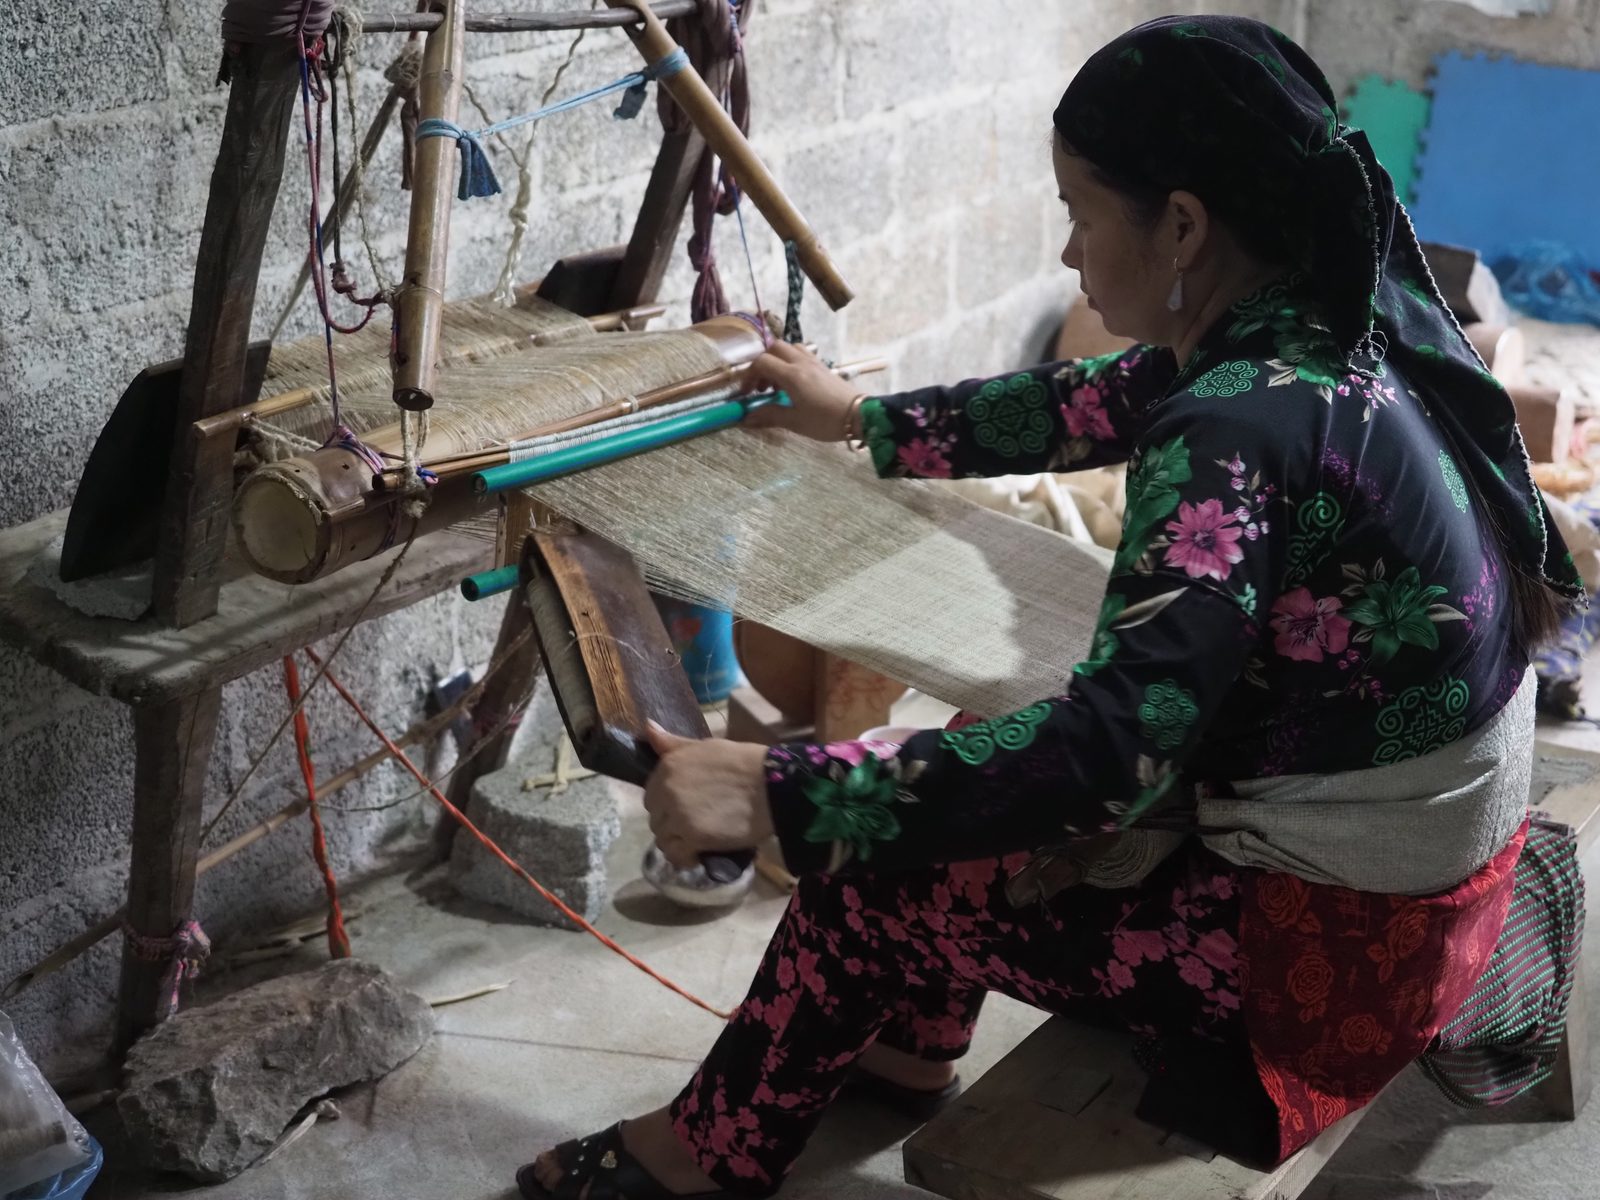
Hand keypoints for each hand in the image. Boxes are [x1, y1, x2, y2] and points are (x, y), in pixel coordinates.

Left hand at [642, 722, 774, 868]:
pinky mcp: (692, 838)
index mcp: (668, 766)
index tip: (686, 806)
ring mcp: (678, 815)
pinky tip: (697, 854)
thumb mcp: (705, 747)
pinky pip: (676, 855)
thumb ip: (674, 744)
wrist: (771, 785)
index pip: (651, 794)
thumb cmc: (743, 763)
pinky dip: (685, 858)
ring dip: (677, 841)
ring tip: (697, 841)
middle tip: (694, 824)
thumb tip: (648, 727)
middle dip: (671, 822)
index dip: (667, 803)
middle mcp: (667, 790)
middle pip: (656, 817)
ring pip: (663, 837)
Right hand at [741, 341, 862, 441]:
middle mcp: (801, 363)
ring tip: (777, 383)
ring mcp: (814, 362)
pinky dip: (791, 362)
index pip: (762, 362)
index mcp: (792, 375)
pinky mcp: (823, 366)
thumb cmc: (826, 421)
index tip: (747, 393)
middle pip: (774, 348)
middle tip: (762, 386)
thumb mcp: (795, 422)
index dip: (749, 375)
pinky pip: (802, 354)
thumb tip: (746, 418)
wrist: (859, 416)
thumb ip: (770, 416)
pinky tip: (794, 382)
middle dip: (763, 364)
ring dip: (778, 360)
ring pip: (790, 348)